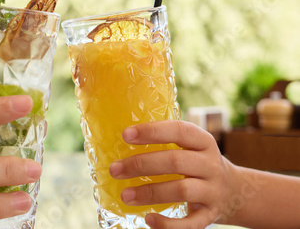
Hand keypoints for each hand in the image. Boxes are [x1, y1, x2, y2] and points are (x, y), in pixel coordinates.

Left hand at [109, 120, 237, 228]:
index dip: (152, 132)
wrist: (233, 190)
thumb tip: (118, 142)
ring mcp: (212, 191)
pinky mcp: (210, 215)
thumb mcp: (189, 147)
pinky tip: (148, 219)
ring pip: (181, 190)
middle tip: (115, 169)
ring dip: (149, 193)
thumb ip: (164, 143)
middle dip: (141, 165)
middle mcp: (210, 164)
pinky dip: (168, 224)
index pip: (179, 130)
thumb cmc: (196, 163)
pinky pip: (191, 223)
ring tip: (125, 195)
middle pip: (175, 161)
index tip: (125, 135)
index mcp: (203, 141)